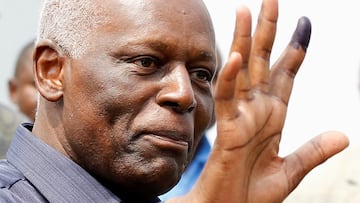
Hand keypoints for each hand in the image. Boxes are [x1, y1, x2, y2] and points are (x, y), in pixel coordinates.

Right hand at [167, 0, 347, 201]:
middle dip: (269, 31)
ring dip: (246, 42)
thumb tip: (343, 135)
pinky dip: (231, 79)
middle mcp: (257, 111)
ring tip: (246, 11)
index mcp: (274, 117)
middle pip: (264, 63)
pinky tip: (237, 57)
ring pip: (243, 72)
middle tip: (272, 0)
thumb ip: (314, 151)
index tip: (305, 23)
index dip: (296, 48)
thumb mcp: (291, 171)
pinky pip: (229, 100)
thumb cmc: (252, 194)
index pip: (286, 74)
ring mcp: (241, 118)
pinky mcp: (227, 132)